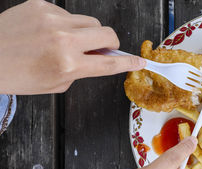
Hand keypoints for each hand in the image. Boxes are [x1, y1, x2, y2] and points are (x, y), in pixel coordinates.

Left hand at [0, 0, 144, 94]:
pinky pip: (69, 14)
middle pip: (108, 34)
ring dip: (88, 33)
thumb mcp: (56, 84)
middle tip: (102, 50)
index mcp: (68, 65)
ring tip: (69, 42)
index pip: (109, 64)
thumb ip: (82, 71)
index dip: (128, 62)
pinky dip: (67, 24)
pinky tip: (50, 32)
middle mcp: (63, 40)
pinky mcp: (42, 5)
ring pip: (90, 21)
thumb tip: (100, 58)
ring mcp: (53, 19)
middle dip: (110, 44)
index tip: (139, 61)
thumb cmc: (18, 75)